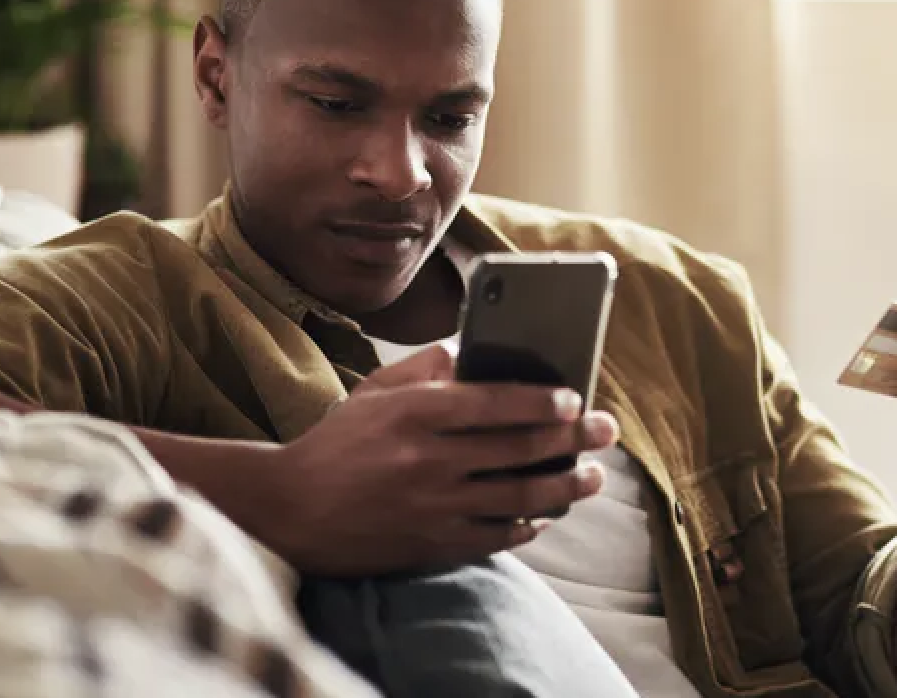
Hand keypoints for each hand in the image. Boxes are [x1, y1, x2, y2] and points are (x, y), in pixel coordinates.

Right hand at [267, 343, 617, 576]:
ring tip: (591, 477)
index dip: (541, 400)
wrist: (291, 513)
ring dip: (565, 485)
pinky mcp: (433, 546)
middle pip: (519, 448)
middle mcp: (427, 461)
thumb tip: (474, 350)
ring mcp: (433, 508)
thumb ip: (424, 368)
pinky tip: (546, 513)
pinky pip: (498, 536)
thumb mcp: (373, 392)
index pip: (492, 402)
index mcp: (413, 415)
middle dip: (572, 438)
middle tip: (604, 431)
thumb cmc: (337, 445)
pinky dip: (529, 524)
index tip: (573, 398)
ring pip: (519, 496)